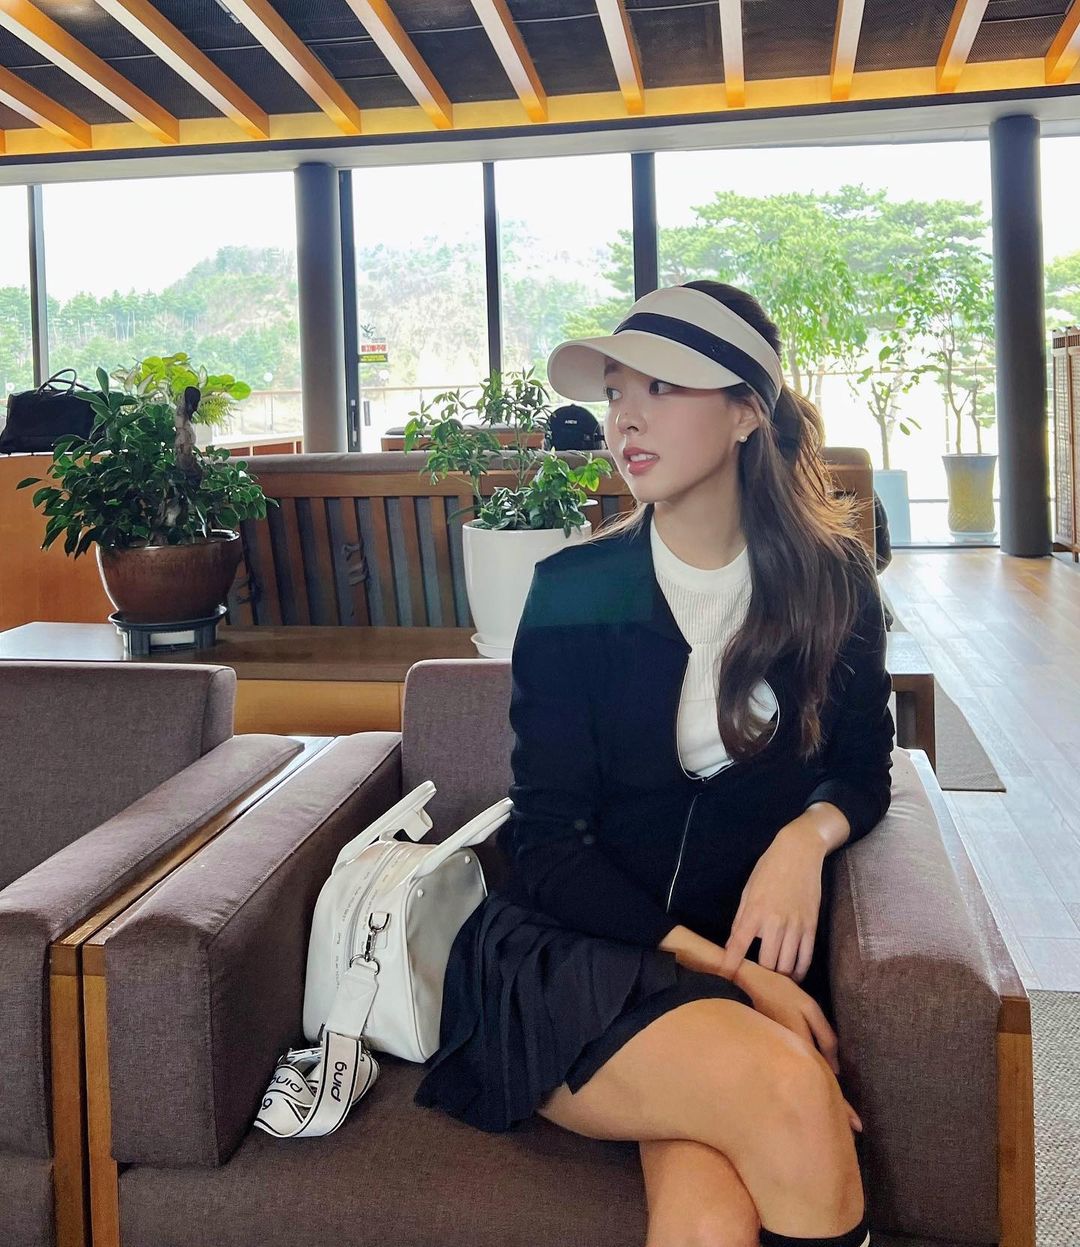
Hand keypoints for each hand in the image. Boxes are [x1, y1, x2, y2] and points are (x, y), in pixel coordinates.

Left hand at [718, 820, 827, 982]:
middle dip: (761, 976)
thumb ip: (741, 918)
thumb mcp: (748, 889)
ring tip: (774, 982)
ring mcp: (796, 926)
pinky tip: (794, 976)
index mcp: (755, 911)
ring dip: (780, 978)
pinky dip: (799, 971)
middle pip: (768, 963)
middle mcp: (775, 922)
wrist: (799, 852)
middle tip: (756, 981)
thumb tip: (732, 943)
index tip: (725, 978)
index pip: (739, 944)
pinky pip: (806, 957)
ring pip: (788, 965)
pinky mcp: (812, 926)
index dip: (731, 964)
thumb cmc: (769, 868)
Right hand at [734, 959, 861, 1134]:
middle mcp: (787, 1062)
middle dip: (831, 1116)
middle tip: (850, 1134)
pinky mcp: (762, 1060)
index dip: (844, 1107)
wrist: (738, 983)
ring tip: (829, 1128)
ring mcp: (773, 1063)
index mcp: (802, 1049)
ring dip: (813, 1108)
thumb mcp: (807, 1005)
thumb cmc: (777, 991)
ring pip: (798, 1092)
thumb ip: (824, 1036)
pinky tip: (803, 1104)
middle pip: (813, 1095)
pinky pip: (784, 1081)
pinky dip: (797, 1094)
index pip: (827, 1084)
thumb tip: (836, 1069)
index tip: (858, 1127)